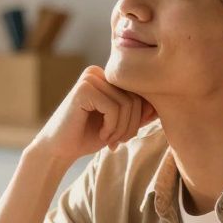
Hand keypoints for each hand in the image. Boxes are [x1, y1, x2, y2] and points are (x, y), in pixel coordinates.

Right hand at [28, 65, 157, 164]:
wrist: (59, 149)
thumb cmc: (89, 137)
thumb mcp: (120, 123)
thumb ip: (138, 112)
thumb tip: (163, 105)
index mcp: (107, 76)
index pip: (139, 92)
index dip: (139, 118)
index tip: (126, 136)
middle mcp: (98, 72)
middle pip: (135, 97)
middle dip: (131, 125)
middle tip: (118, 142)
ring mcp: (89, 78)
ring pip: (126, 104)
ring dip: (122, 129)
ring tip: (109, 140)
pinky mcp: (83, 89)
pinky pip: (113, 108)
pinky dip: (111, 128)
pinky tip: (101, 135)